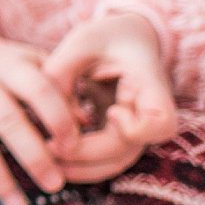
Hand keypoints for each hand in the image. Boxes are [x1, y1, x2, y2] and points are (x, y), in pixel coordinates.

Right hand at [0, 23, 78, 204]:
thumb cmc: (7, 63)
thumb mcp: (35, 62)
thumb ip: (60, 87)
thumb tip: (87, 122)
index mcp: (11, 68)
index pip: (39, 91)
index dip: (58, 119)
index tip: (75, 147)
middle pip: (8, 122)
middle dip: (33, 156)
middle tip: (55, 185)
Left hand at [41, 13, 177, 184]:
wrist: (123, 37)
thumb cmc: (104, 37)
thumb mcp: (80, 43)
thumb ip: (60, 73)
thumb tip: (44, 118)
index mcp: (149, 84)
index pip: (160, 123)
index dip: (135, 128)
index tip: (111, 111)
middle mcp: (148, 112)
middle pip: (128, 150)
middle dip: (87, 155)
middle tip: (49, 149)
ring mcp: (135, 126)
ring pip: (116, 162)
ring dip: (82, 168)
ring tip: (46, 159)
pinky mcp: (119, 133)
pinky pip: (105, 159)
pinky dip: (81, 163)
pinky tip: (52, 157)